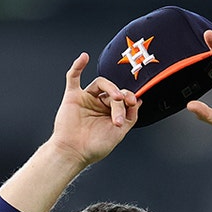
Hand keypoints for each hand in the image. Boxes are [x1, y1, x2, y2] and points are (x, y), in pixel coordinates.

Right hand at [49, 52, 140, 167]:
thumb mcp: (120, 133)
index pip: (123, 97)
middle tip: (119, 115)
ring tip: (116, 99)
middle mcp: (99, 104)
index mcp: (110, 112)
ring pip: (101, 83)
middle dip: (120, 102)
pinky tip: (84, 58)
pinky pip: (74, 77)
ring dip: (111, 88)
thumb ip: (130, 116)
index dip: (130, 98)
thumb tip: (139, 101)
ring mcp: (86, 99)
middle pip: (114, 92)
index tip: (134, 103)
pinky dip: (78, 66)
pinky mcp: (73, 96)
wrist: (74, 153)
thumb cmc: (94, 147)